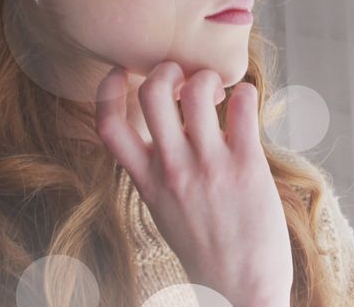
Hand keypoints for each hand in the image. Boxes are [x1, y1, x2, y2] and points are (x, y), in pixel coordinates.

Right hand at [94, 61, 292, 305]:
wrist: (243, 292)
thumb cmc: (209, 251)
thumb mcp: (166, 212)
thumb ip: (161, 174)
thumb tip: (173, 134)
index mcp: (148, 181)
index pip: (108, 126)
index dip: (106, 90)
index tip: (120, 71)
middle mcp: (173, 169)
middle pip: (151, 93)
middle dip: (166, 69)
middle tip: (184, 76)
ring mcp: (209, 165)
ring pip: (196, 91)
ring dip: (207, 76)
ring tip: (218, 90)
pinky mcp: (247, 165)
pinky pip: (244, 106)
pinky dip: (245, 92)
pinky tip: (245, 103)